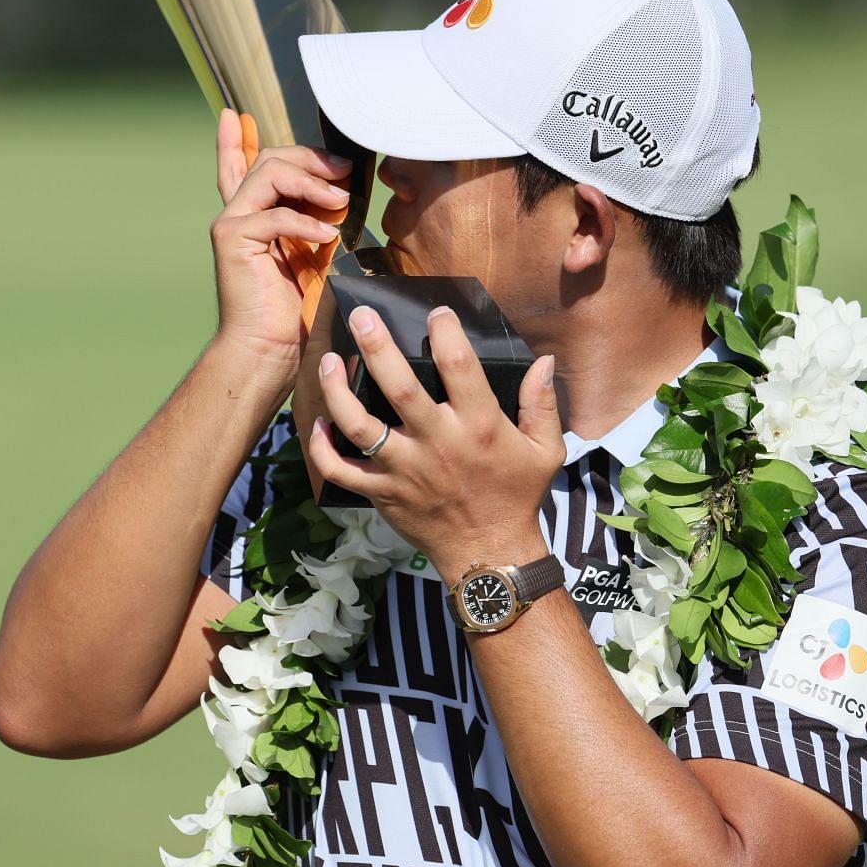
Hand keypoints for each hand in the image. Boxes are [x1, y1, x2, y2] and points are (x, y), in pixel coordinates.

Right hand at [210, 109, 352, 369]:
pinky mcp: (233, 240)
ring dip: (312, 183)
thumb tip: (337, 192)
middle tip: (344, 169)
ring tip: (341, 202)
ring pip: (270, 175)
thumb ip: (314, 220)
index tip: (235, 116)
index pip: (238, 167)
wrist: (268, 348)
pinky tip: (328, 236)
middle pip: (270, 161)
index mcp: (250, 216)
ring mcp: (231, 224)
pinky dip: (306, 223)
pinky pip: (275, 215)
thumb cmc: (292, 308)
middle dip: (310, 159)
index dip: (235, 140)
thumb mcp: (310, 253)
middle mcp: (236, 214)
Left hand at [303, 304, 562, 583]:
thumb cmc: (517, 496)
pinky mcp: (383, 493)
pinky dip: (323, 448)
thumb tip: (544, 361)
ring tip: (329, 360)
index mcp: (480, 427)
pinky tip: (320, 423)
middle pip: (399, 389)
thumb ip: (543, 404)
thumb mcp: (546, 451)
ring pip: (360, 426)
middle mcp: (438, 443)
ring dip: (338, 391)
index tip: (436, 312)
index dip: (445, 333)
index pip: (459, 367)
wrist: (490, 553)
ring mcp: (405, 470)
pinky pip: (342, 471)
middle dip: (378, 348)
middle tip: (362, 316)